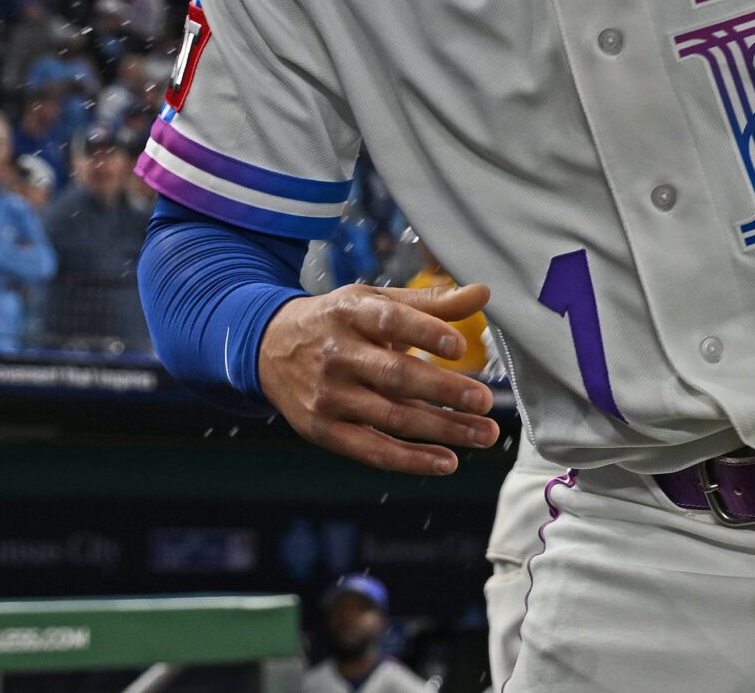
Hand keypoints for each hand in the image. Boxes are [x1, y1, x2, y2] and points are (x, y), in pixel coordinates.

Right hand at [257, 281, 501, 474]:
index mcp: (351, 313)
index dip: (425, 333)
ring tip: (483, 434)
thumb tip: (484, 293)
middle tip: (485, 400)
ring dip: (441, 429)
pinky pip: (371, 450)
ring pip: (391, 417)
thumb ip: (431, 303)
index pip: (390, 321)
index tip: (460, 347)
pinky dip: (411, 460)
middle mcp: (337, 355)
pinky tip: (447, 462)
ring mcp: (328, 396)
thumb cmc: (339, 321)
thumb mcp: (375, 302)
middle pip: (395, 375)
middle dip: (443, 390)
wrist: (269, 347)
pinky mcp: (324, 431)